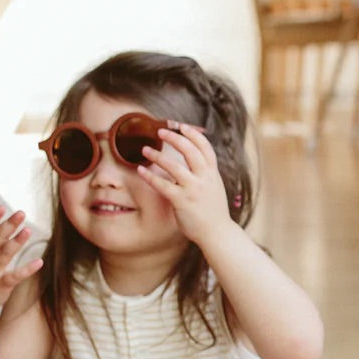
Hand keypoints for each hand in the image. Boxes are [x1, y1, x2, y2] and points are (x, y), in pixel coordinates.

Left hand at [138, 125, 232, 246]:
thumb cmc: (213, 211)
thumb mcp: (214, 187)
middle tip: (160, 131)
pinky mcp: (182, 201)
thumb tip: (192, 161)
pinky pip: (162, 185)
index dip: (193, 135)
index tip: (181, 126)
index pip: (205, 147)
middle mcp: (204, 178)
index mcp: (212, 173)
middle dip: (174, 138)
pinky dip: (150, 176)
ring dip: (157, 155)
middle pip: (190, 151)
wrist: (218, 232)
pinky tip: (141, 171)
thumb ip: (204, 173)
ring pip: (174, 166)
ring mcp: (193, 189)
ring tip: (145, 149)